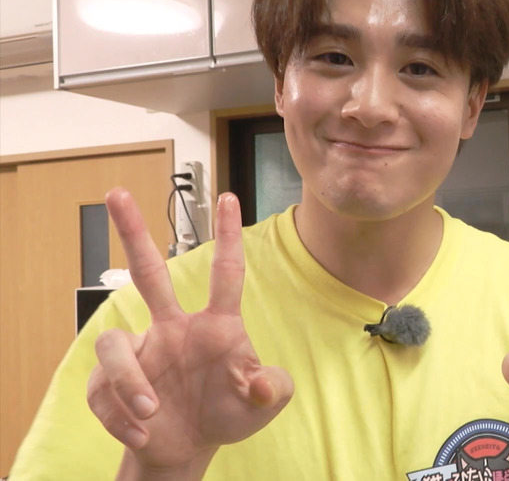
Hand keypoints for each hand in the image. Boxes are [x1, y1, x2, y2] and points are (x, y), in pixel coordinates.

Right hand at [88, 189, 293, 473]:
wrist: (190, 448)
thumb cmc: (229, 414)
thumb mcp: (261, 405)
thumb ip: (272, 390)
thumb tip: (263, 384)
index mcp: (216, 326)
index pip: (225, 274)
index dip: (227, 237)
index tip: (229, 198)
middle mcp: (174, 327)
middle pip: (149, 272)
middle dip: (132, 231)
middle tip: (117, 192)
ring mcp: (141, 351)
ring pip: (115, 345)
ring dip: (130, 383)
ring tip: (152, 413)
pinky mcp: (111, 380)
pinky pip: (104, 390)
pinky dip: (121, 416)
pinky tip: (141, 432)